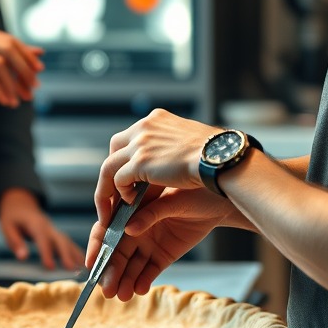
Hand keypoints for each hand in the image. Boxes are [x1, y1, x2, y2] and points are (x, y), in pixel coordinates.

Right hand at [0, 22, 42, 107]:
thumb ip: (8, 56)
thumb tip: (40, 53)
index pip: (11, 41)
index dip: (27, 56)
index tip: (39, 72)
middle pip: (9, 50)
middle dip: (25, 70)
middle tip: (34, 88)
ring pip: (1, 66)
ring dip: (14, 85)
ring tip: (19, 100)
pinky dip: (1, 91)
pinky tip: (6, 101)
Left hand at [0, 189, 82, 269]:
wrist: (21, 203)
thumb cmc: (12, 217)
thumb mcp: (7, 227)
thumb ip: (15, 242)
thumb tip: (23, 257)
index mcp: (35, 224)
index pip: (42, 239)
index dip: (46, 252)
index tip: (50, 267)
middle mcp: (48, 227)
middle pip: (60, 240)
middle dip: (66, 254)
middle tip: (71, 269)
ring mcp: (54, 230)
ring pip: (67, 241)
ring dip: (75, 255)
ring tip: (83, 269)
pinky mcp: (56, 234)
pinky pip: (68, 243)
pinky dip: (76, 252)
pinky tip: (82, 263)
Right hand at [86, 185, 245, 300]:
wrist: (217, 200)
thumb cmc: (192, 190)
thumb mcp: (170, 199)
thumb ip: (150, 213)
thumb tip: (128, 230)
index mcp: (128, 210)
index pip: (106, 231)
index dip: (97, 248)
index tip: (91, 265)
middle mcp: (134, 228)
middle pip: (116, 253)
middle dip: (110, 272)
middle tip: (107, 290)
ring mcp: (148, 242)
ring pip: (131, 265)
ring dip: (125, 281)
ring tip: (123, 295)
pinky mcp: (163, 254)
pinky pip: (149, 270)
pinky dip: (143, 281)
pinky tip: (140, 290)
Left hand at [94, 108, 220, 209]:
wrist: (220, 157)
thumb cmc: (215, 153)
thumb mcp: (189, 140)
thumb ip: (172, 146)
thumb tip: (171, 159)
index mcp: (156, 119)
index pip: (130, 136)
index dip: (126, 157)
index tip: (127, 175)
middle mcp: (144, 127)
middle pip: (114, 148)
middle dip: (112, 170)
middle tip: (113, 191)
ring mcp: (140, 143)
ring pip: (109, 166)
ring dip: (108, 189)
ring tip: (112, 207)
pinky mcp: (140, 161)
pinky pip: (118, 179)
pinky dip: (121, 193)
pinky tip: (131, 202)